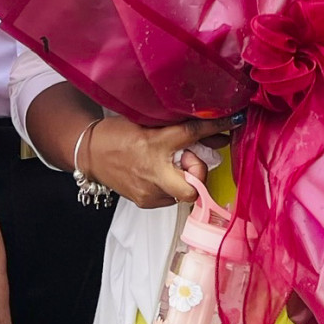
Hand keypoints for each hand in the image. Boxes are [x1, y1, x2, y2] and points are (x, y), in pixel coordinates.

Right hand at [84, 117, 232, 208]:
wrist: (89, 153)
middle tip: (192, 161)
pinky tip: (160, 174)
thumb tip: (213, 131)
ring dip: (185, 179)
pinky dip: (172, 186)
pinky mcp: (145, 202)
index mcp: (155, 143)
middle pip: (194, 186)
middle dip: (200, 174)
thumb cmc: (116, 134)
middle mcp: (153, 171)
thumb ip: (178, 128)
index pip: (193, 133)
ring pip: (184, 192)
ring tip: (170, 165)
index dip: (217, 126)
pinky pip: (171, 197)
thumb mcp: (147, 122)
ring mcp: (149, 191)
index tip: (234, 121)